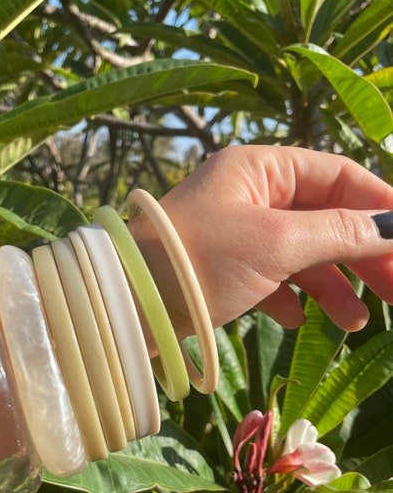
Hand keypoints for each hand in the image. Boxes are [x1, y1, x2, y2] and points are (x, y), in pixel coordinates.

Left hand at [134, 146, 392, 332]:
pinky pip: (270, 277)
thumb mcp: (274, 243)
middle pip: (324, 217)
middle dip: (362, 254)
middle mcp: (248, 194)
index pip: (337, 176)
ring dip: (331, 284)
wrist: (126, 304)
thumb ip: (338, 233)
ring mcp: (234, 233)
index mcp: (259, 169)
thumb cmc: (198, 261)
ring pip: (300, 252)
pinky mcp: (221, 269)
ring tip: (354, 322)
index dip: (380, 205)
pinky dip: (291, 296)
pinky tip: (301, 318)